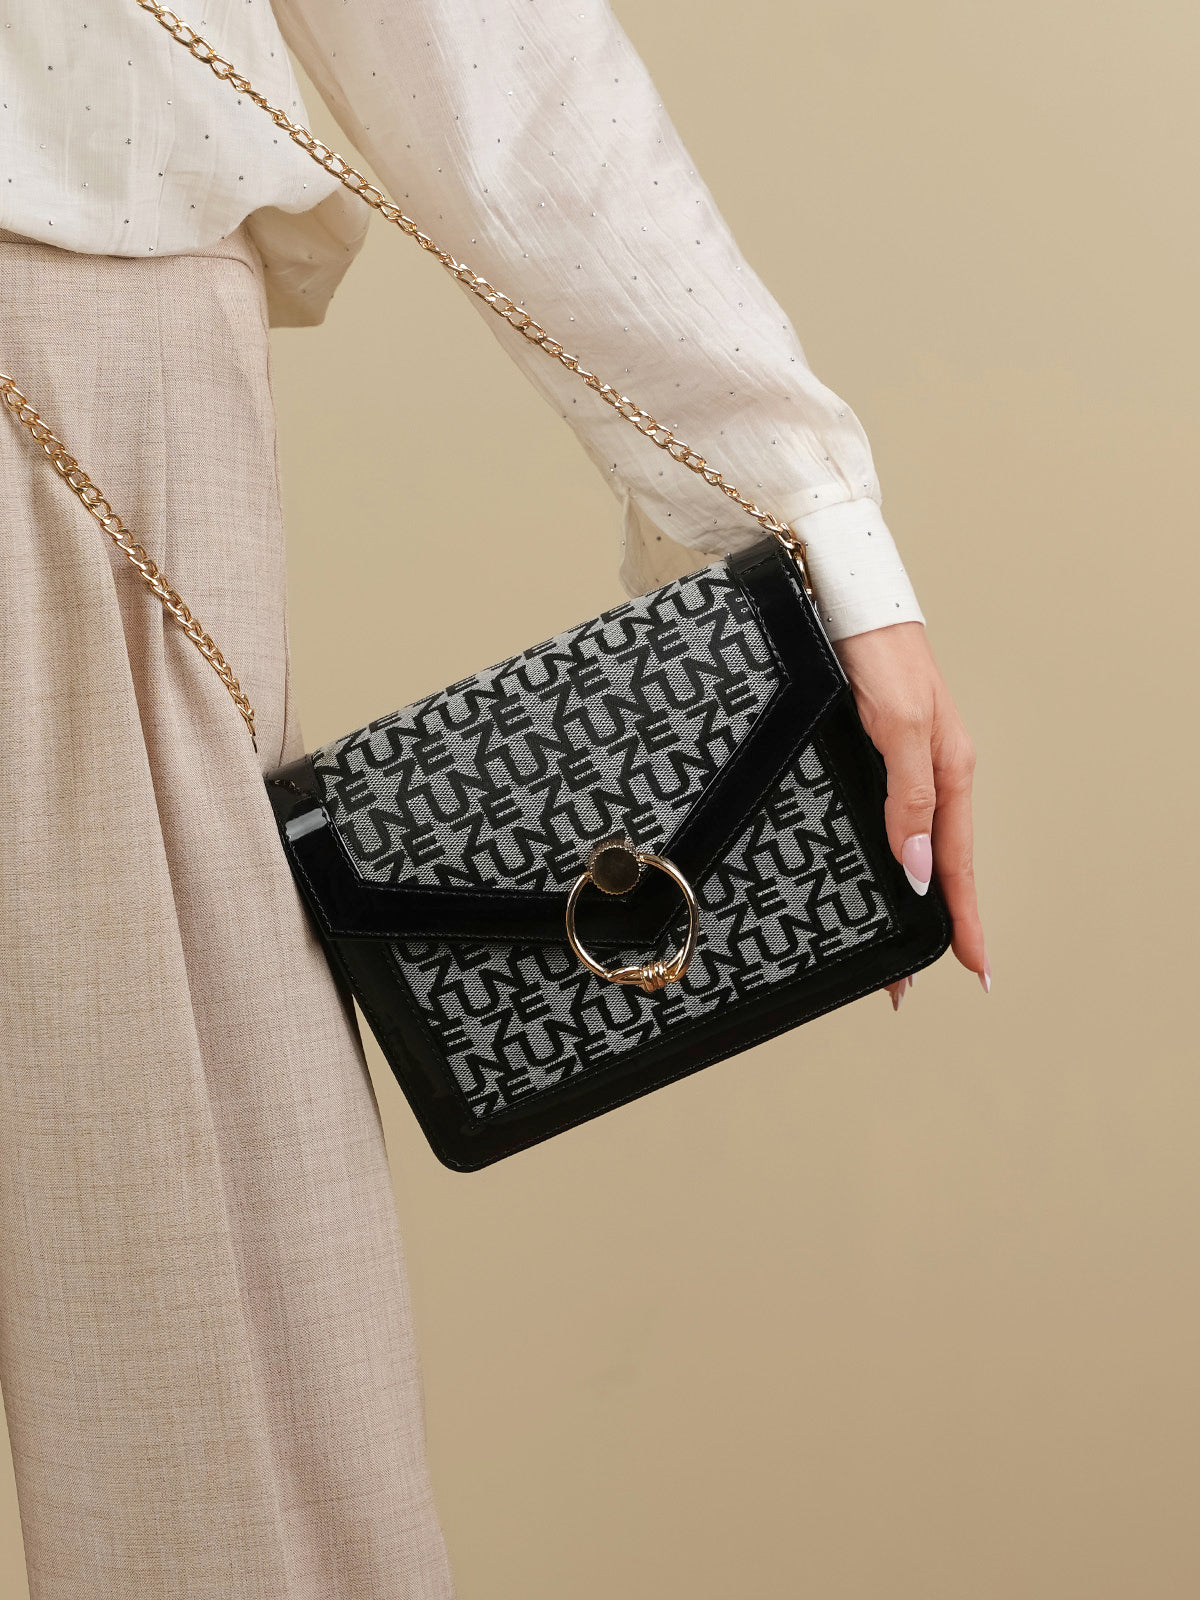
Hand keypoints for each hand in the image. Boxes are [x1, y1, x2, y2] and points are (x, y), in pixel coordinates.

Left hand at [830, 621, 988, 1007]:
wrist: (844, 596)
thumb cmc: (878, 651)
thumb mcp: (898, 724)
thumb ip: (911, 794)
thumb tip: (918, 864)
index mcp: (949, 770)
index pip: (959, 862)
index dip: (965, 917)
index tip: (973, 968)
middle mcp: (931, 772)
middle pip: (937, 863)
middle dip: (932, 924)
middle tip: (909, 983)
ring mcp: (904, 763)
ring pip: (913, 845)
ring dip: (908, 897)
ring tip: (893, 946)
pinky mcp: (874, 751)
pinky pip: (891, 819)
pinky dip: (889, 857)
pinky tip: (880, 872)